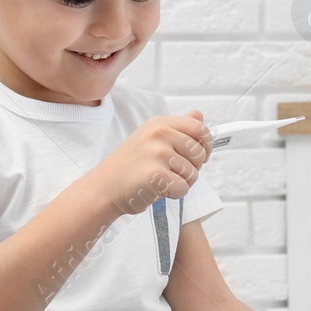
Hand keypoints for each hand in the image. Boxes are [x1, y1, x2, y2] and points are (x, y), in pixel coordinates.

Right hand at [89, 111, 211, 216]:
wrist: (104, 187)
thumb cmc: (130, 166)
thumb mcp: (151, 139)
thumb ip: (178, 128)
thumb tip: (199, 115)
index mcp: (160, 123)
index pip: (200, 129)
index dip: (206, 146)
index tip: (199, 157)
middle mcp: (159, 134)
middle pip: (199, 154)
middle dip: (192, 168)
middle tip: (172, 173)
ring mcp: (157, 153)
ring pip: (193, 173)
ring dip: (181, 182)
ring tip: (161, 181)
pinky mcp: (156, 174)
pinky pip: (183, 187)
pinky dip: (174, 194)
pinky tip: (158, 190)